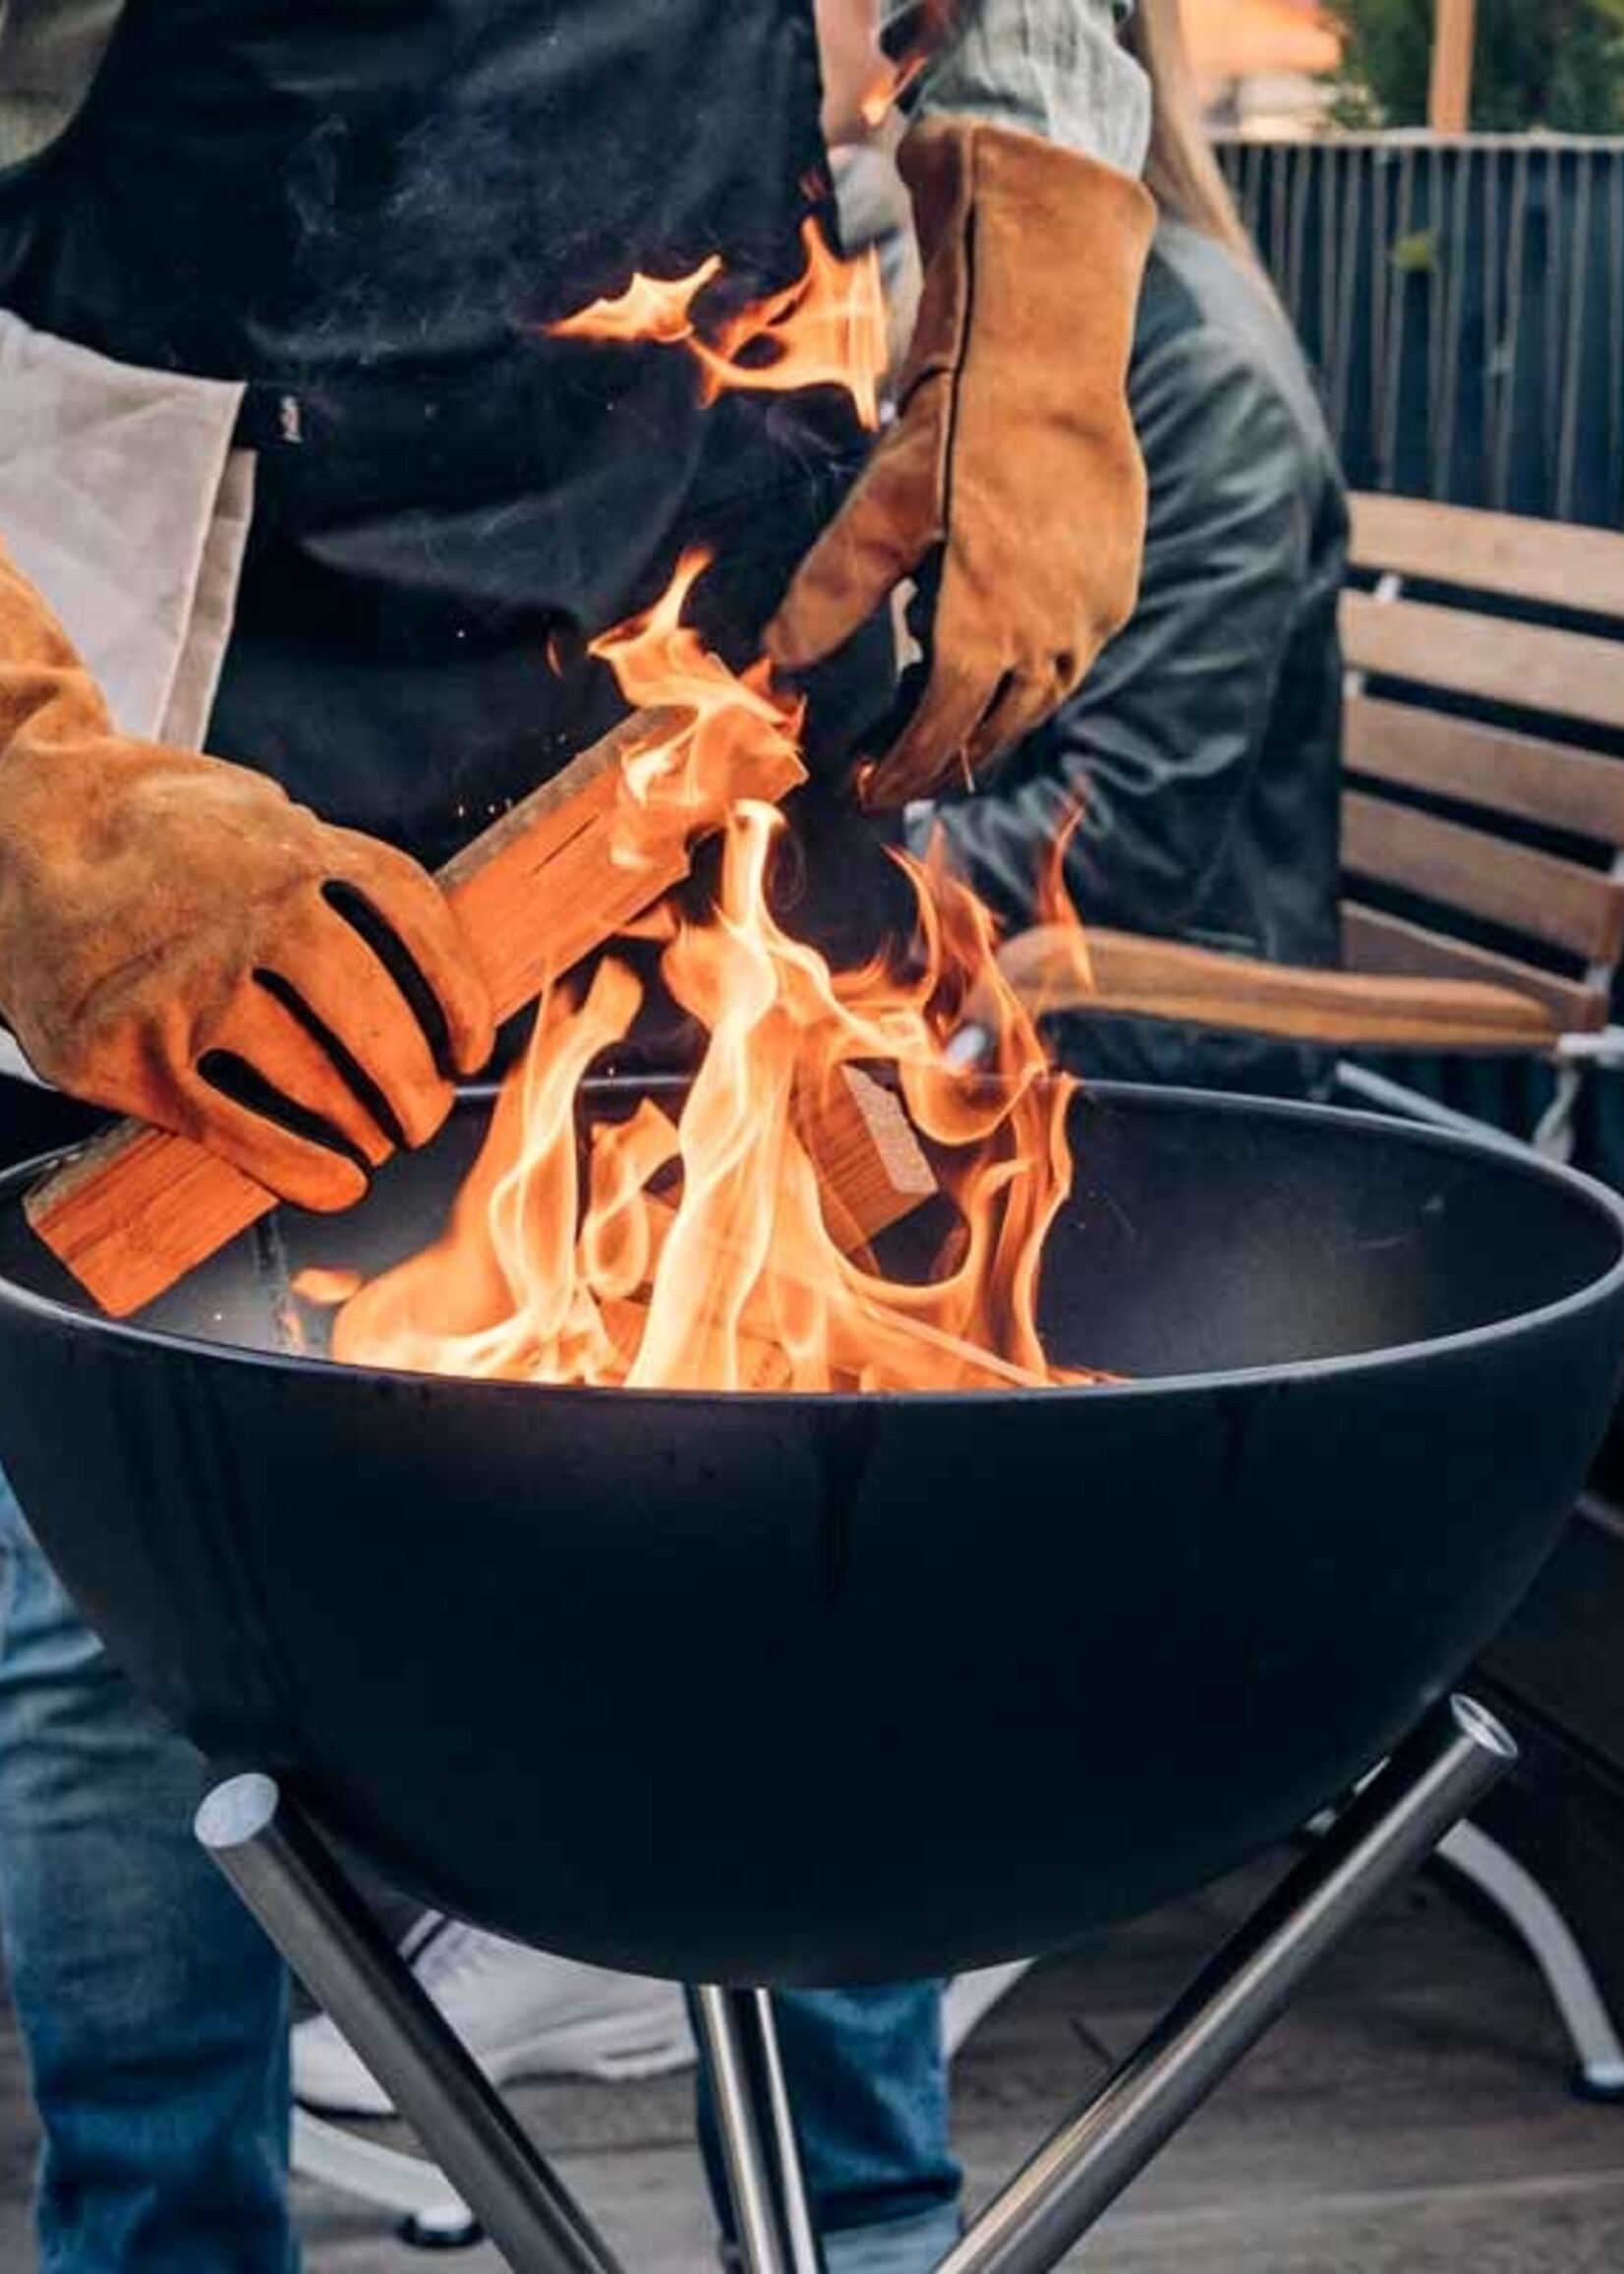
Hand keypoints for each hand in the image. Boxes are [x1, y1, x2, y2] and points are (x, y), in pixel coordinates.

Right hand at [0, 549, 492, 1208]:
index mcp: (293, 849)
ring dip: (367, 1130)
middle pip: (375, 1021)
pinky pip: (240, 1132)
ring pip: (316, 1082)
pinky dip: (303, 1170)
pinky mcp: (129, 1052)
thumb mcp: (252, 814)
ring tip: (378, 1144)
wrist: (10, 823)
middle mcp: (249, 911)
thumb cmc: (151, 833)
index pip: (417, 929)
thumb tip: (425, 962)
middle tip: (424, 1117)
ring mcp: (186, 983)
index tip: (472, 1049)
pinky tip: (336, 1184)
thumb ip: (328, 869)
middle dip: (417, 1088)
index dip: (460, 1000)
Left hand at [766, 118, 1153, 807]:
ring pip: (1040, 702)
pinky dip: (1030, 673)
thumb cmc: (957, 428)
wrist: (1051, 353)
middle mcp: (1052, 640)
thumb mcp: (878, 512)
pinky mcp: (1118, 584)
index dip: (899, 773)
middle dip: (943, 761)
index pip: (939, 739)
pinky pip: (1074, 655)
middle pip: (994, 735)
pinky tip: (996, 652)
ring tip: (944, 719)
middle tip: (897, 770)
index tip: (866, 791)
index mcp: (987, 635)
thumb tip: (775, 662)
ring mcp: (1095, 615)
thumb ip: (831, 595)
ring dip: (989, 721)